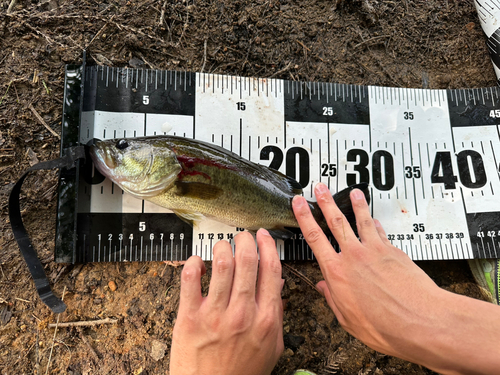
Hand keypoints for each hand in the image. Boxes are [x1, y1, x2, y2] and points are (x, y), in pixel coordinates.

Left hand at [169, 230, 283, 374]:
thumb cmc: (242, 373)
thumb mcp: (271, 349)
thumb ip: (277, 317)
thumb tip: (278, 289)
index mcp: (265, 318)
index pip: (270, 269)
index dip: (268, 246)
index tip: (263, 236)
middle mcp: (242, 312)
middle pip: (247, 260)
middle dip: (246, 240)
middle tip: (242, 236)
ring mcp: (215, 314)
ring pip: (222, 263)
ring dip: (223, 246)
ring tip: (222, 245)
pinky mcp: (189, 317)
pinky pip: (190, 279)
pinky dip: (194, 263)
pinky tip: (198, 261)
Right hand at [292, 183, 499, 374]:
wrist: (420, 321)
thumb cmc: (385, 326)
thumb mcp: (348, 319)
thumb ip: (333, 299)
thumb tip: (323, 288)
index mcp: (337, 273)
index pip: (314, 238)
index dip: (305, 217)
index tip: (299, 203)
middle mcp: (353, 257)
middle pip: (336, 222)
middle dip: (326, 202)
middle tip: (320, 187)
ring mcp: (375, 251)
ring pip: (361, 221)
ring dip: (355, 204)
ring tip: (353, 192)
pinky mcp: (393, 252)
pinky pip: (380, 232)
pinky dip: (375, 223)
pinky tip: (374, 218)